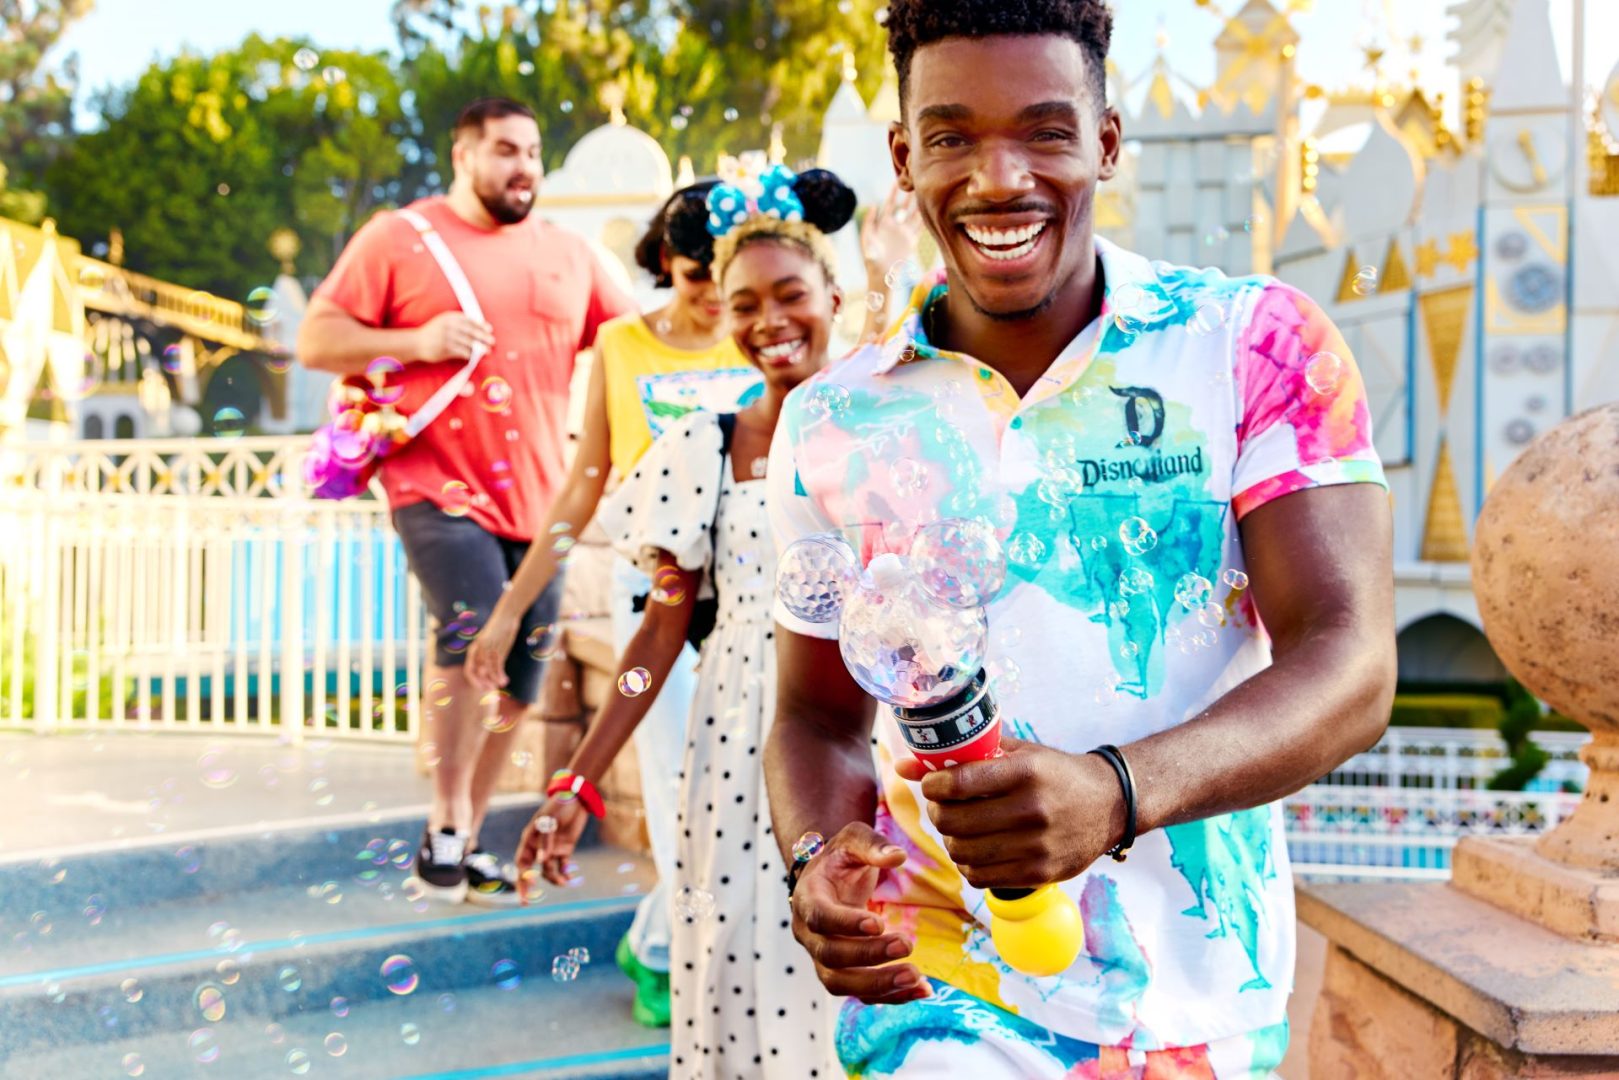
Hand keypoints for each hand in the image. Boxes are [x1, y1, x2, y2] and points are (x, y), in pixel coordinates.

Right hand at [414, 311, 494, 362]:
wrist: (416, 342)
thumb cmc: (433, 332)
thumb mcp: (443, 321)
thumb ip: (458, 322)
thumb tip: (479, 327)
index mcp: (449, 317)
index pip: (469, 320)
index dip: (480, 325)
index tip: (489, 329)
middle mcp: (448, 326)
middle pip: (470, 331)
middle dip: (483, 336)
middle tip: (492, 341)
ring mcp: (446, 338)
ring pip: (467, 343)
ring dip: (479, 347)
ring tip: (487, 351)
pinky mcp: (444, 349)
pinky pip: (461, 352)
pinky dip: (469, 354)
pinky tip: (474, 356)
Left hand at [464, 609, 518, 690]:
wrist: (505, 616)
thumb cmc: (497, 629)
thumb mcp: (489, 642)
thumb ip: (486, 654)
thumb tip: (486, 668)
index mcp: (474, 649)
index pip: (469, 670)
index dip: (474, 681)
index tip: (482, 688)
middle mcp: (478, 651)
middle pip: (477, 673)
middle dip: (483, 684)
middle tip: (491, 690)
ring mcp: (488, 650)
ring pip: (489, 672)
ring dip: (494, 681)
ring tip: (501, 685)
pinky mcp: (498, 648)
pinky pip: (498, 667)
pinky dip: (501, 676)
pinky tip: (505, 680)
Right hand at [515, 797, 589, 897]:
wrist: (576, 798)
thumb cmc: (558, 806)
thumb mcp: (549, 820)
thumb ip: (546, 840)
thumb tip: (542, 859)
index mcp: (529, 840)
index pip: (521, 862)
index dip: (521, 876)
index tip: (525, 888)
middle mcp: (538, 847)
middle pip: (530, 871)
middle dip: (528, 887)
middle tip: (527, 903)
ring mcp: (551, 849)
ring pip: (548, 870)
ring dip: (554, 879)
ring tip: (564, 882)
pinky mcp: (565, 849)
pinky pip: (562, 866)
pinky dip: (565, 873)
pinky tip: (569, 877)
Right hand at [788, 822, 929, 1004]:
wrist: (828, 879)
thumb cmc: (841, 857)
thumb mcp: (853, 839)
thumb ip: (873, 845)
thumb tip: (899, 856)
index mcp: (808, 898)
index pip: (820, 917)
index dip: (846, 924)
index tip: (879, 923)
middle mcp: (809, 934)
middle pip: (830, 955)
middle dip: (868, 955)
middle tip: (907, 945)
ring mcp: (822, 958)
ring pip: (841, 983)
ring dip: (878, 985)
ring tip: (916, 977)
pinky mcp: (843, 973)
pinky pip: (862, 993)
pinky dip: (891, 996)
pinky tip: (923, 990)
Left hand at [860, 184, 923, 286]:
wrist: (882, 276)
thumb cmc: (871, 260)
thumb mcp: (866, 240)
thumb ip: (869, 223)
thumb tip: (873, 205)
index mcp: (883, 224)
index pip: (889, 204)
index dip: (893, 192)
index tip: (897, 180)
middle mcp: (895, 227)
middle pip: (903, 206)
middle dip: (909, 194)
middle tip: (915, 181)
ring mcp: (904, 234)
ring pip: (914, 215)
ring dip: (919, 205)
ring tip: (926, 192)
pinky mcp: (912, 242)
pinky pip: (920, 228)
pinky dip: (926, 219)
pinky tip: (932, 210)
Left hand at [894, 737, 1124, 890]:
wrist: (1110, 804)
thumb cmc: (1056, 773)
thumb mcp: (1018, 753)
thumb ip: (965, 756)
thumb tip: (905, 766)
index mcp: (1027, 772)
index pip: (960, 783)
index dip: (933, 784)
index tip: (932, 783)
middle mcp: (1033, 809)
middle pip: (954, 821)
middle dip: (938, 812)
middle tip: (942, 806)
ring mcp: (1038, 845)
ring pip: (963, 852)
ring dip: (950, 840)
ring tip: (958, 827)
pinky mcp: (1040, 873)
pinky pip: (980, 876)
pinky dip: (967, 864)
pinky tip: (975, 849)